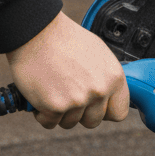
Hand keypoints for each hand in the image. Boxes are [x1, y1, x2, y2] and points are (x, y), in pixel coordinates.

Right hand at [6, 11, 128, 129]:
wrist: (36, 32)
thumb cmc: (64, 39)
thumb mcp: (98, 54)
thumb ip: (106, 78)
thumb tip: (108, 95)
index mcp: (114, 78)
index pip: (119, 113)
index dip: (105, 111)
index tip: (94, 106)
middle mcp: (99, 91)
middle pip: (93, 121)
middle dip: (80, 113)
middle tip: (68, 94)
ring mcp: (77, 100)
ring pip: (70, 123)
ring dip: (60, 112)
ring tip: (53, 89)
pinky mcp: (54, 107)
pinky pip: (49, 122)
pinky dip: (42, 113)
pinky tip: (41, 95)